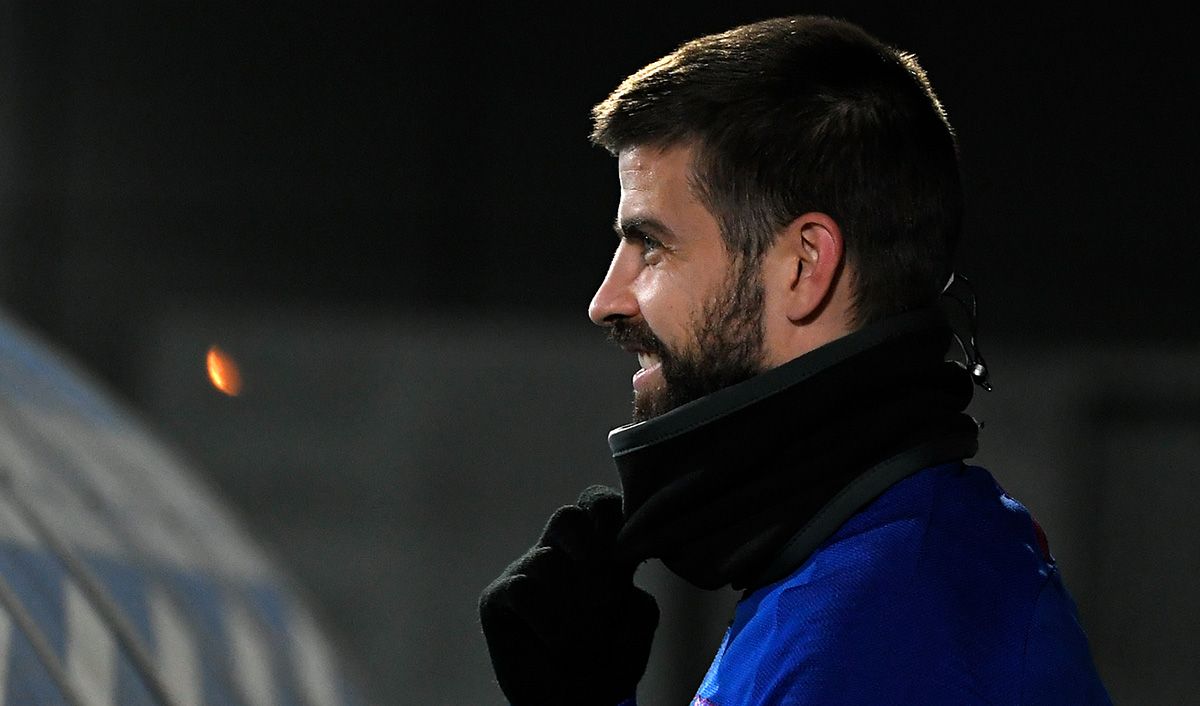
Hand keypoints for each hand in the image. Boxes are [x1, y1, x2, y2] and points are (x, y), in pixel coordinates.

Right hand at [479, 485, 658, 705]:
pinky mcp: (497, 598)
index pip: (599, 505)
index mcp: (594, 548)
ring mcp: (524, 572)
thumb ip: (636, 584)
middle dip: (593, 550)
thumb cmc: (609, 659)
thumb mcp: (637, 621)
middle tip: (609, 589)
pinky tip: (556, 645)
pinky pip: (523, 590)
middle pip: (568, 516)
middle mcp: (556, 553)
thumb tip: (622, 568)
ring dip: (575, 606)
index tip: (627, 556)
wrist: (575, 703)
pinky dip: (547, 621)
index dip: (612, 515)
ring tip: (585, 641)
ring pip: (548, 561)